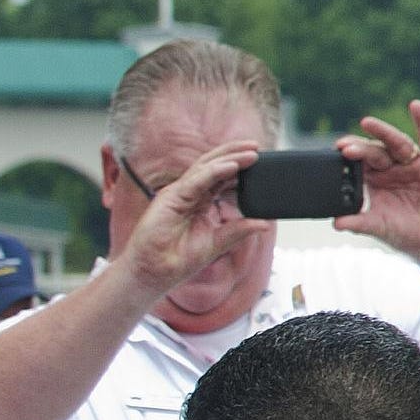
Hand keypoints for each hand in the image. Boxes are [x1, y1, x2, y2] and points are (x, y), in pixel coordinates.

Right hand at [114, 141, 273, 301]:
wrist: (154, 272)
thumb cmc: (178, 259)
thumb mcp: (217, 243)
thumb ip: (239, 230)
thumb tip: (265, 224)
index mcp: (199, 202)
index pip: (221, 179)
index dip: (240, 168)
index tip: (261, 162)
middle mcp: (189, 194)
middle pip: (213, 166)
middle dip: (235, 155)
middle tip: (257, 147)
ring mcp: (178, 194)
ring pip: (206, 168)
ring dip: (229, 158)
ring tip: (251, 152)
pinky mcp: (170, 198)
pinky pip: (196, 180)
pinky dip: (215, 171)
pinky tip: (232, 166)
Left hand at [336, 101, 419, 265]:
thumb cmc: (405, 232)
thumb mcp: (379, 226)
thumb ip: (359, 222)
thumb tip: (335, 223)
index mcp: (376, 180)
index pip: (359, 162)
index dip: (349, 155)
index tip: (336, 151)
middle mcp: (393, 167)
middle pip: (374, 151)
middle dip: (360, 148)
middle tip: (345, 147)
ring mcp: (414, 163)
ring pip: (396, 142)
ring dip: (382, 131)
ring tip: (367, 123)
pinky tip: (416, 107)